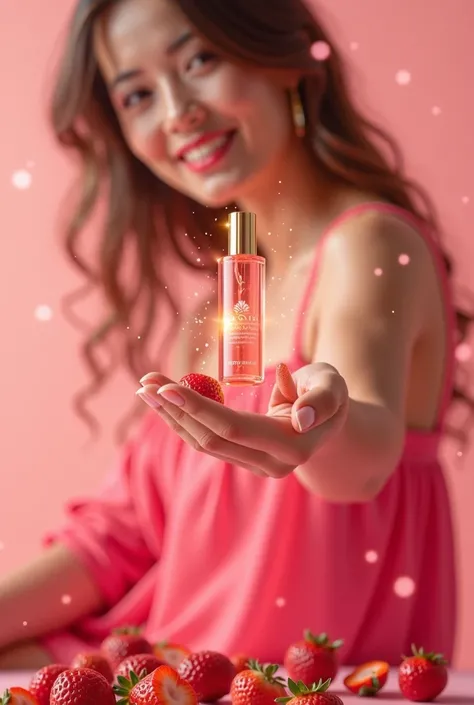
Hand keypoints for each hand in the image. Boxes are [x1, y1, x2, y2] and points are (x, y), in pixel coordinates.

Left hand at [137, 363, 347, 478]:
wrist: (331, 424)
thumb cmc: (329, 394)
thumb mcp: (333, 386)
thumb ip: (322, 399)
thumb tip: (300, 419)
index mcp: (293, 446)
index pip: (233, 428)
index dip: (198, 407)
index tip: (166, 386)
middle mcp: (270, 464)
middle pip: (210, 439)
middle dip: (175, 410)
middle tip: (145, 382)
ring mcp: (254, 465)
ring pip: (203, 443)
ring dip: (171, 416)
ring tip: (145, 389)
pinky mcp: (242, 459)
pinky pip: (206, 441)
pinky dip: (183, 421)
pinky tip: (164, 403)